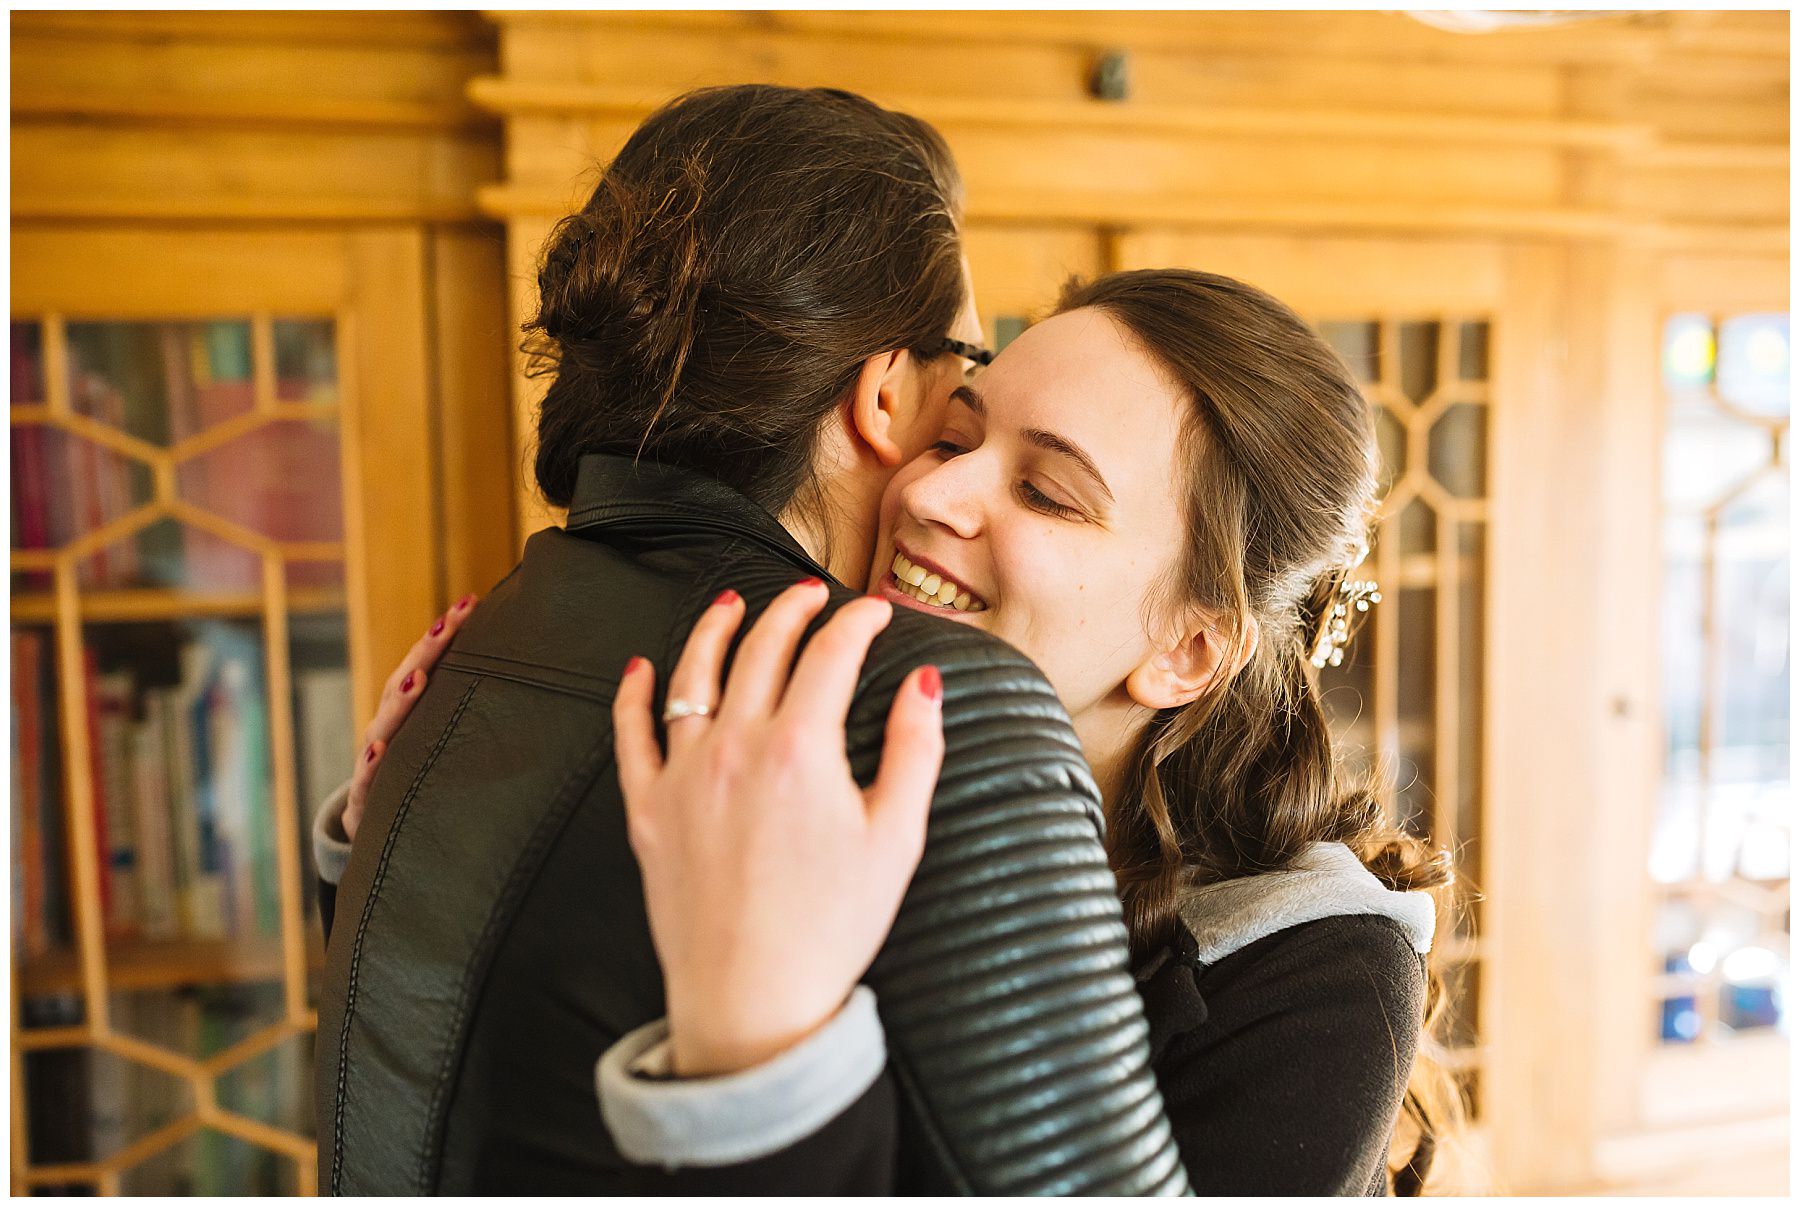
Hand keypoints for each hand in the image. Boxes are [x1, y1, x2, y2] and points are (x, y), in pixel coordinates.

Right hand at [343, 593, 478, 841]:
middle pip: (405, 687)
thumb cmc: (425, 790)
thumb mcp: (447, 755)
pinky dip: (370, 766)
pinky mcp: (364, 807)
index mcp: (411, 720)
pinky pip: (366, 784)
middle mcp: (389, 735)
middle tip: (449, 622)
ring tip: (419, 678)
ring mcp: (374, 768)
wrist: (383, 848)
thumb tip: (543, 681)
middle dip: (426, 654)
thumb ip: (475, 721)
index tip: (472, 603)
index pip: (428, 669)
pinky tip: (379, 750)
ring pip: (384, 729)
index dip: (445, 637)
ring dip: (400, 703)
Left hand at [613, 580, 944, 1076]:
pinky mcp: (648, 811)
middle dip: (792, 610)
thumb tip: (924, 684)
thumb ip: (915, 750)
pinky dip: (634, 695)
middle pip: (762, 649)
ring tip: (733, 604)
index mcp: (801, 750)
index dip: (856, 622)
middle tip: (812, 596)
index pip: (830, 655)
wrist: (752, 999)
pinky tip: (642, 668)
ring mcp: (684, 777)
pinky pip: (632, 736)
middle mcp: (735, 748)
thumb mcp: (896, 838)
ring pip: (693, 676)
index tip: (874, 611)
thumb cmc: (831, 928)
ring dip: (717, 629)